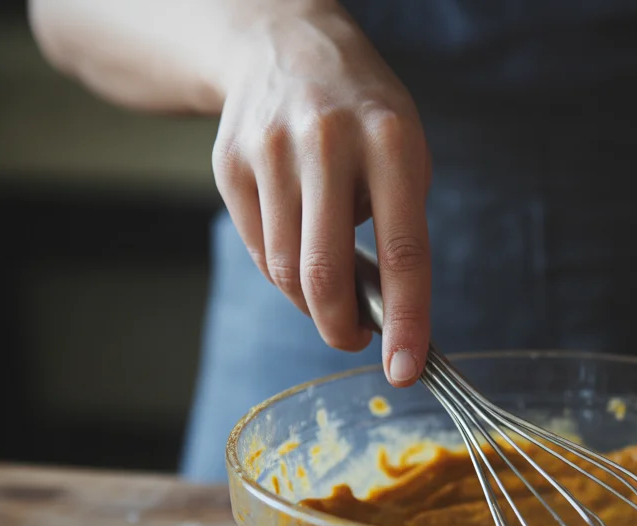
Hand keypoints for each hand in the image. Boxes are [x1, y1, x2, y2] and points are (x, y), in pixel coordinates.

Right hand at [212, 5, 431, 385]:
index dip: (406, 320)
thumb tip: (387, 316)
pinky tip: (300, 245)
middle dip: (342, 327)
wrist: (283, 45)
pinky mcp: (229, 164)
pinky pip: (259, 250)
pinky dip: (283, 270)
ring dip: (313, 302)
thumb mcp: (405, 153)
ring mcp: (270, 151)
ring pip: (285, 271)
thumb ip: (402, 228)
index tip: (407, 370)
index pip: (403, 251)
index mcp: (391, 141)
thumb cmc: (363, 116)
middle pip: (325, 273)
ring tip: (333, 288)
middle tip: (357, 340)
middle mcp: (327, 142)